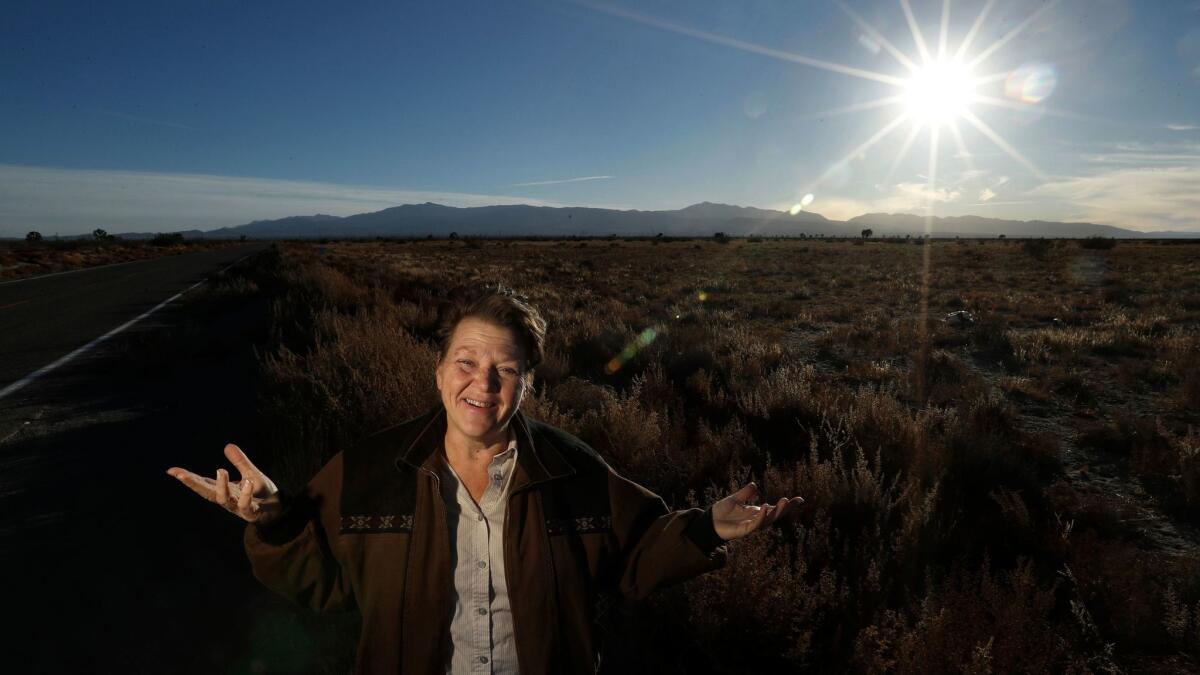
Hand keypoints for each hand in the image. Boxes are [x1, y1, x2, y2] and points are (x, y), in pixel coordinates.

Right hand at [167, 444, 281, 524]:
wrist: (280, 509)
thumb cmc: (262, 494)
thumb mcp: (251, 473)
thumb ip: (240, 462)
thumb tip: (227, 446)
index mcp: (225, 490)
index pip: (204, 483)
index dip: (188, 478)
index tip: (172, 471)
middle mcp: (228, 500)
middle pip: (207, 493)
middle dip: (193, 484)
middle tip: (181, 475)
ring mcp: (239, 508)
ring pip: (224, 500)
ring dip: (221, 486)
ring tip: (221, 470)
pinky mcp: (252, 513)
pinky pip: (246, 506)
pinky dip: (245, 495)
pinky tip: (247, 482)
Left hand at [711, 482, 802, 540]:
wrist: (710, 522)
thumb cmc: (722, 512)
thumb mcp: (735, 499)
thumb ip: (745, 493)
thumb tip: (755, 485)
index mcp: (756, 512)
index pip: (774, 508)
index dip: (787, 505)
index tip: (800, 500)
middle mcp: (756, 519)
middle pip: (775, 515)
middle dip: (786, 509)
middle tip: (795, 501)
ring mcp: (751, 525)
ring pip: (768, 520)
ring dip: (776, 511)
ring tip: (784, 501)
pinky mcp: (744, 530)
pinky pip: (755, 524)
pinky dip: (761, 516)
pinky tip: (765, 507)